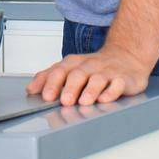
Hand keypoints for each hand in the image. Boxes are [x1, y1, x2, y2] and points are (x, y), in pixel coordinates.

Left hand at [27, 43, 152, 105]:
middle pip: (78, 74)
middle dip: (70, 87)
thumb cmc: (95, 67)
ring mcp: (108, 72)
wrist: (126, 56)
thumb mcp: (70, 68)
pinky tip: (106, 98)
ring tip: (84, 101)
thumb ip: (49, 77)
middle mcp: (90, 66)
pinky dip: (112, 91)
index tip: (46, 96)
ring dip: (90, 90)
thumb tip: (31, 89)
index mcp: (75, 64)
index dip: (52, 83)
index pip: (60, 70)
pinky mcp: (124, 79)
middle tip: (64, 101)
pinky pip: (119, 84)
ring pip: (98, 78)